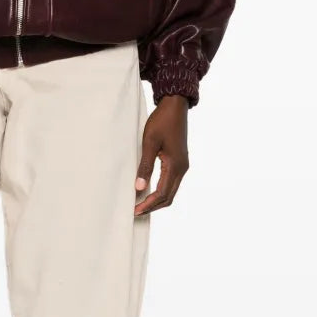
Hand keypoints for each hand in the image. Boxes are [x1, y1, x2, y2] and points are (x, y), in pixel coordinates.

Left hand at [134, 94, 188, 215]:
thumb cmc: (162, 121)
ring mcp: (182, 165)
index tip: (135, 210)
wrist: (175, 106)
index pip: (162, 194)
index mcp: (175, 166)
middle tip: (136, 211)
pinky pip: (171, 183)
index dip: (148, 204)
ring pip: (171, 191)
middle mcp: (182, 169)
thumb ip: (145, 166)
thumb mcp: (150, 143)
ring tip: (140, 203)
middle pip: (168, 197)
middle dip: (152, 206)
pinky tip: (149, 190)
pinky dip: (161, 190)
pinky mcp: (179, 161)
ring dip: (157, 200)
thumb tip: (139, 188)